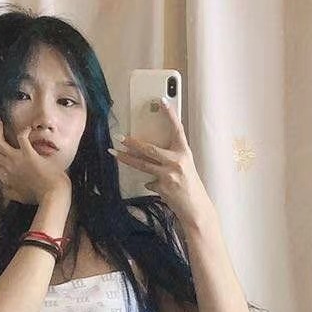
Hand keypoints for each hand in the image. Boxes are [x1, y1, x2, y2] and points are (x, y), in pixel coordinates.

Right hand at [0, 118, 72, 209]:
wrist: (52, 196)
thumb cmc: (39, 197)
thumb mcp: (20, 197)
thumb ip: (9, 192)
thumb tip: (2, 189)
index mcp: (5, 178)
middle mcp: (8, 168)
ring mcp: (18, 160)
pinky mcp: (29, 155)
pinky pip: (21, 138)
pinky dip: (23, 130)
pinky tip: (27, 127)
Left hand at [112, 99, 213, 230]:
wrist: (196, 210)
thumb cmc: (191, 188)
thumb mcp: (185, 169)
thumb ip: (170, 161)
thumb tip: (152, 159)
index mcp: (185, 153)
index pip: (177, 129)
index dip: (170, 115)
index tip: (162, 101)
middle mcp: (177, 161)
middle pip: (149, 148)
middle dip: (132, 142)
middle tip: (120, 137)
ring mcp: (168, 175)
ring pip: (143, 164)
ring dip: (127, 159)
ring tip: (115, 153)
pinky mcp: (162, 187)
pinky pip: (149, 183)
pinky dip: (151, 184)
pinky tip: (156, 187)